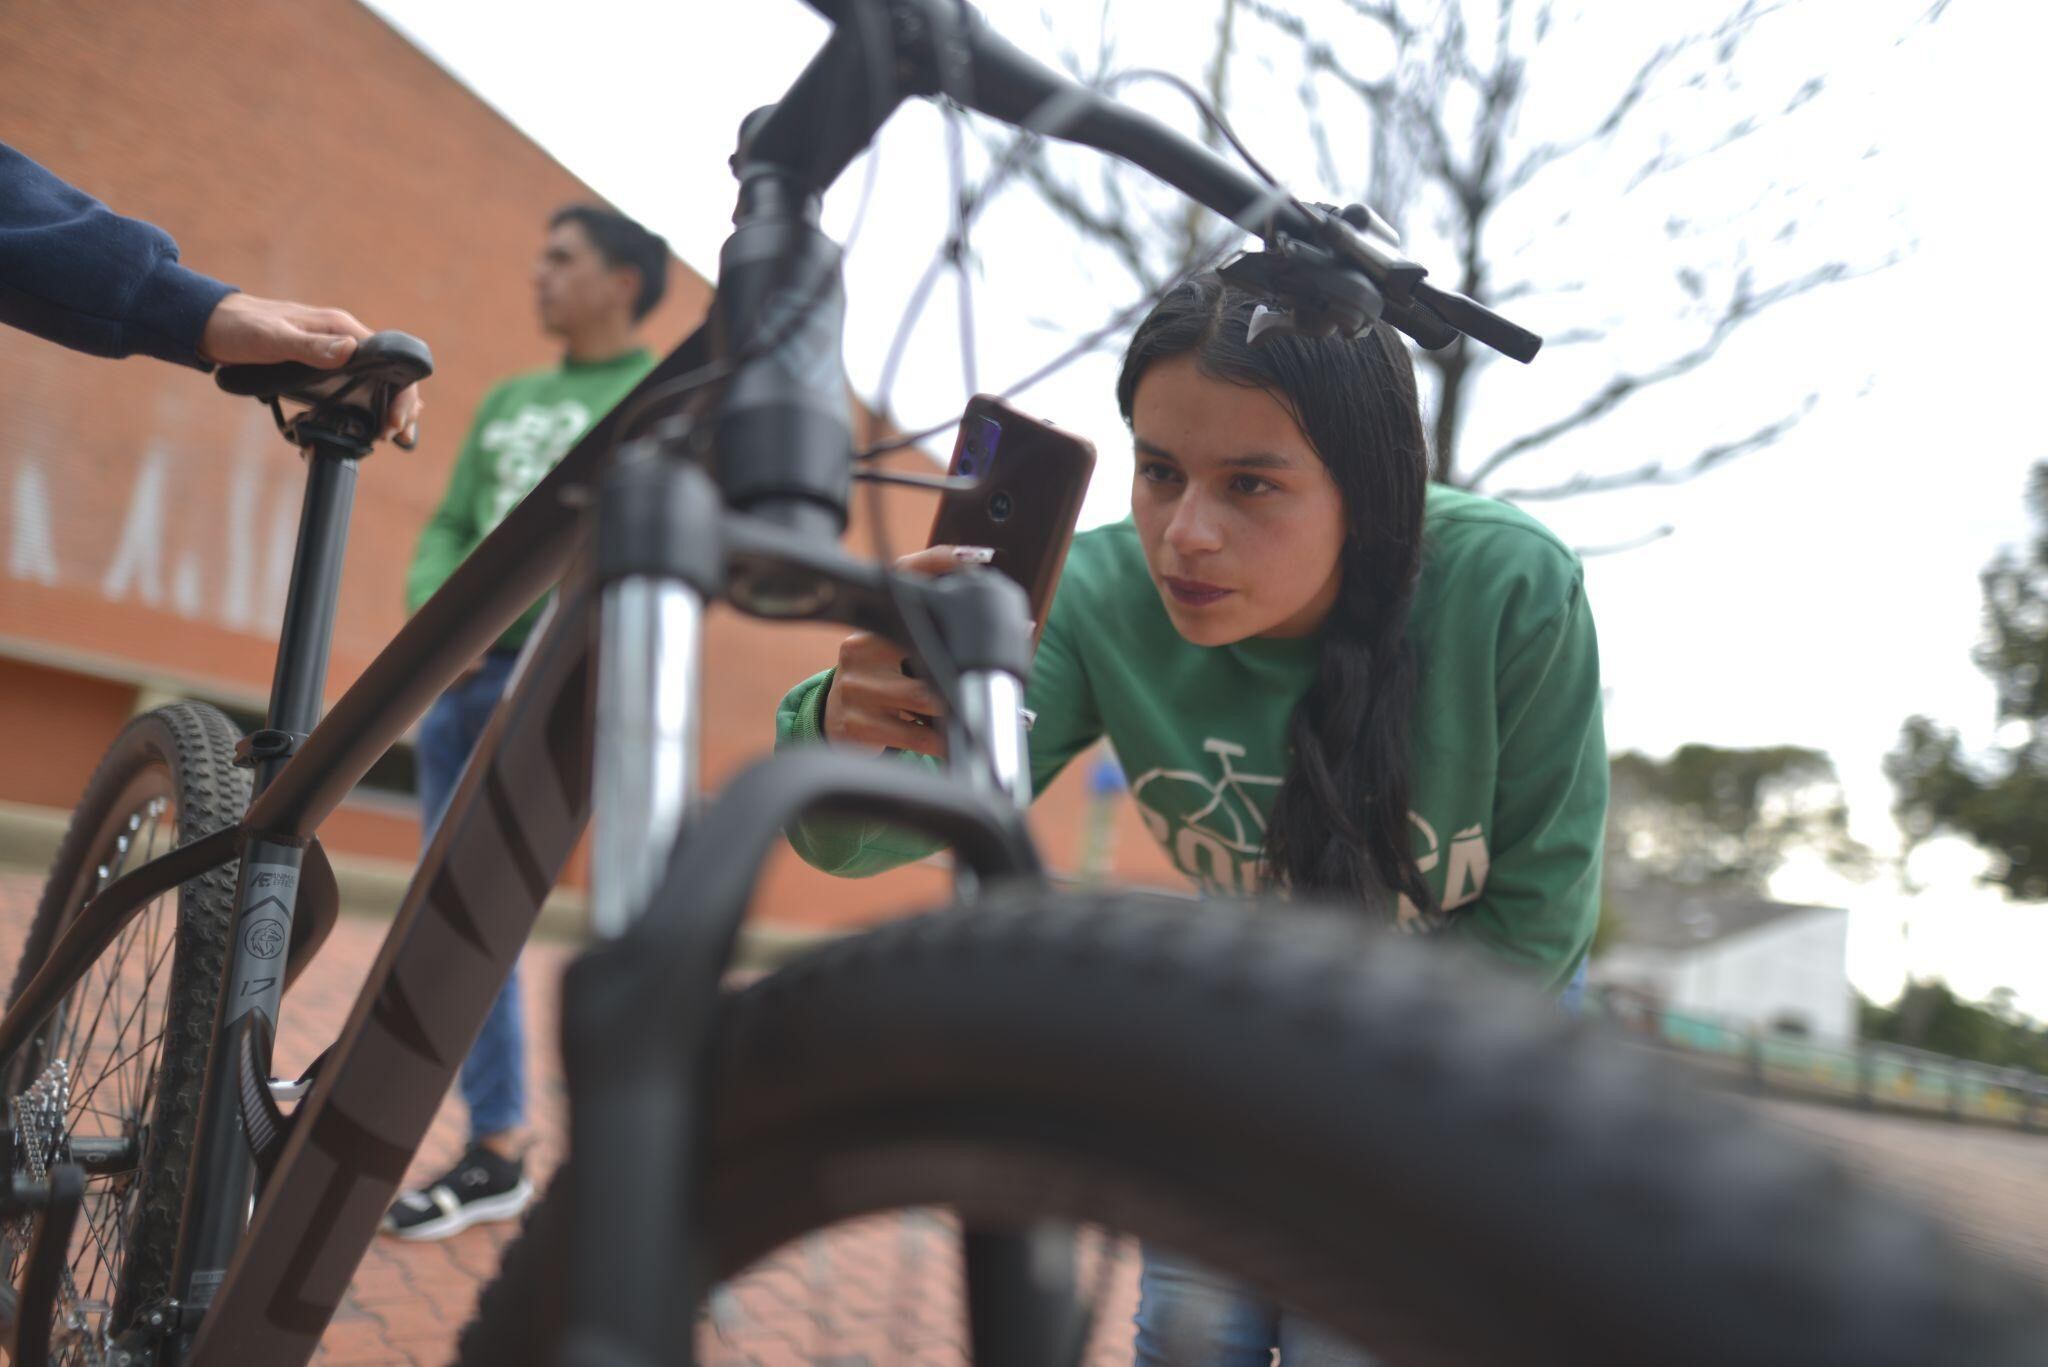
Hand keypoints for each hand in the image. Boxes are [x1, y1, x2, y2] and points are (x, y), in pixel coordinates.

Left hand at [197, 292, 424, 443]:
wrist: (210, 324)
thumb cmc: (238, 328)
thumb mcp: (271, 338)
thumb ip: (310, 346)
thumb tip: (350, 350)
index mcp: (340, 329)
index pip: (390, 360)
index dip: (401, 394)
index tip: (391, 424)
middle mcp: (344, 340)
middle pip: (388, 376)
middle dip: (396, 408)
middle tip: (387, 437)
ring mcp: (334, 354)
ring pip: (374, 384)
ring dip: (382, 411)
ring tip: (381, 437)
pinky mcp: (321, 367)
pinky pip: (352, 388)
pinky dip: (361, 410)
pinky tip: (360, 428)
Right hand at [820, 544, 994, 758]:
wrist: (837, 725)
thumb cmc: (883, 682)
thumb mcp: (899, 652)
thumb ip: (930, 630)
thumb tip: (997, 610)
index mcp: (872, 624)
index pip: (903, 582)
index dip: (937, 563)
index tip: (973, 557)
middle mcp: (858, 648)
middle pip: (926, 650)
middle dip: (964, 666)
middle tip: (995, 675)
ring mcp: (853, 687)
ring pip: (926, 697)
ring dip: (956, 710)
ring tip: (974, 715)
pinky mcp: (855, 724)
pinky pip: (916, 736)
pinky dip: (943, 742)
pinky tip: (952, 741)